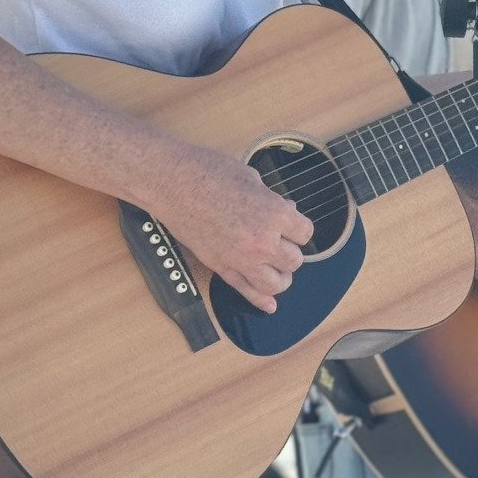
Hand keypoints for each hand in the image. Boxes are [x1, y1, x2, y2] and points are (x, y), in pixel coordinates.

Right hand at [158, 144, 314, 313]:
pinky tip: (269, 305)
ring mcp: (240, 258)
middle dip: (289, 251)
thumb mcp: (251, 178)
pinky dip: (260, 300)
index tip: (291, 224)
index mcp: (274, 213)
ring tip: (275, 267)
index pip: (305, 233)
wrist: (173, 183)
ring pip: (275, 283)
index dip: (298, 228)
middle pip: (294, 261)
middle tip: (280, 242)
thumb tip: (286, 211)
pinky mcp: (220, 266)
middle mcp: (262, 241)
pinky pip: (246, 291)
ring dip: (280, 277)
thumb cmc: (210, 172)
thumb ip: (271, 200)